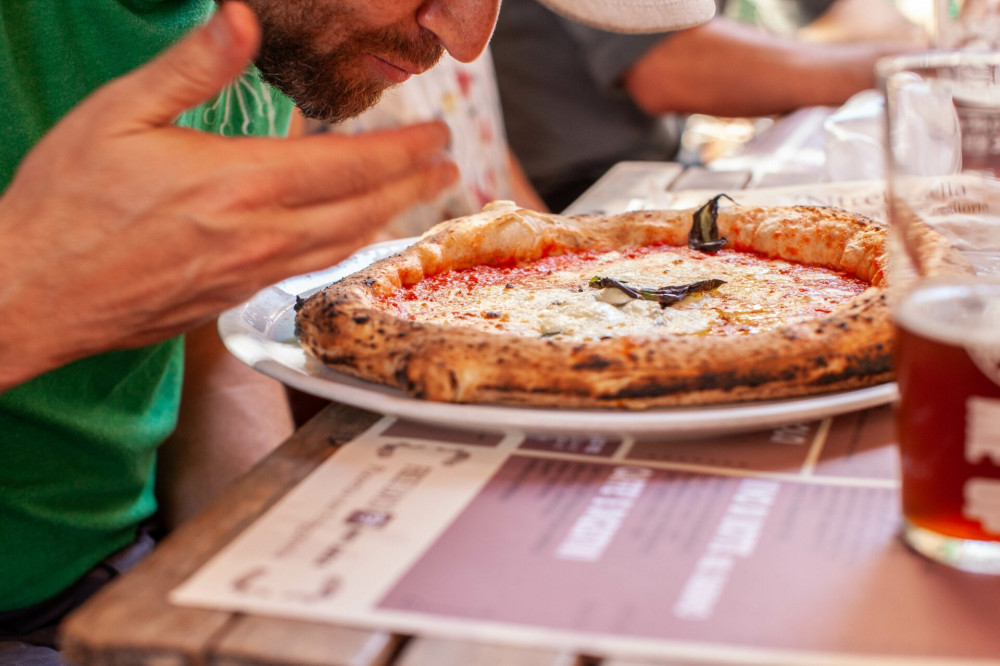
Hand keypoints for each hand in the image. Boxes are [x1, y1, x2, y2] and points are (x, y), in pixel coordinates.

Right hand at [0, 2, 457, 389]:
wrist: (31, 293)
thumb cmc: (66, 203)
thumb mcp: (118, 114)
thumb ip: (190, 66)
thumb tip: (240, 15)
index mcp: (238, 183)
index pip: (346, 165)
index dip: (401, 150)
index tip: (437, 135)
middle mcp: (258, 235)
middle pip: (361, 209)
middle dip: (412, 185)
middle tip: (448, 168)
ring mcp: (250, 275)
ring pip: (342, 246)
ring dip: (389, 220)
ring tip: (418, 201)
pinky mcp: (234, 300)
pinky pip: (311, 272)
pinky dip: (347, 250)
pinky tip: (352, 241)